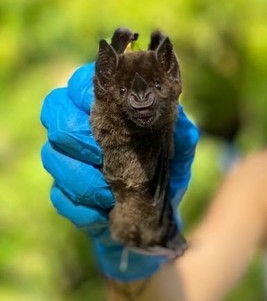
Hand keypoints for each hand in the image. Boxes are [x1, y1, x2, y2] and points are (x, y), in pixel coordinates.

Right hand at [40, 62, 198, 280]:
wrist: (156, 217)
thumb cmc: (166, 170)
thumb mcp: (181, 148)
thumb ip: (181, 130)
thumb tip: (174, 116)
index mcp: (107, 105)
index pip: (80, 83)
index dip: (84, 92)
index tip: (106, 114)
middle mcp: (80, 124)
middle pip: (55, 112)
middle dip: (78, 138)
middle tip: (102, 158)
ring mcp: (66, 158)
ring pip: (52, 155)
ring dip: (81, 178)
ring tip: (109, 193)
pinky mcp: (62, 193)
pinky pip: (58, 196)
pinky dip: (82, 208)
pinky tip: (104, 213)